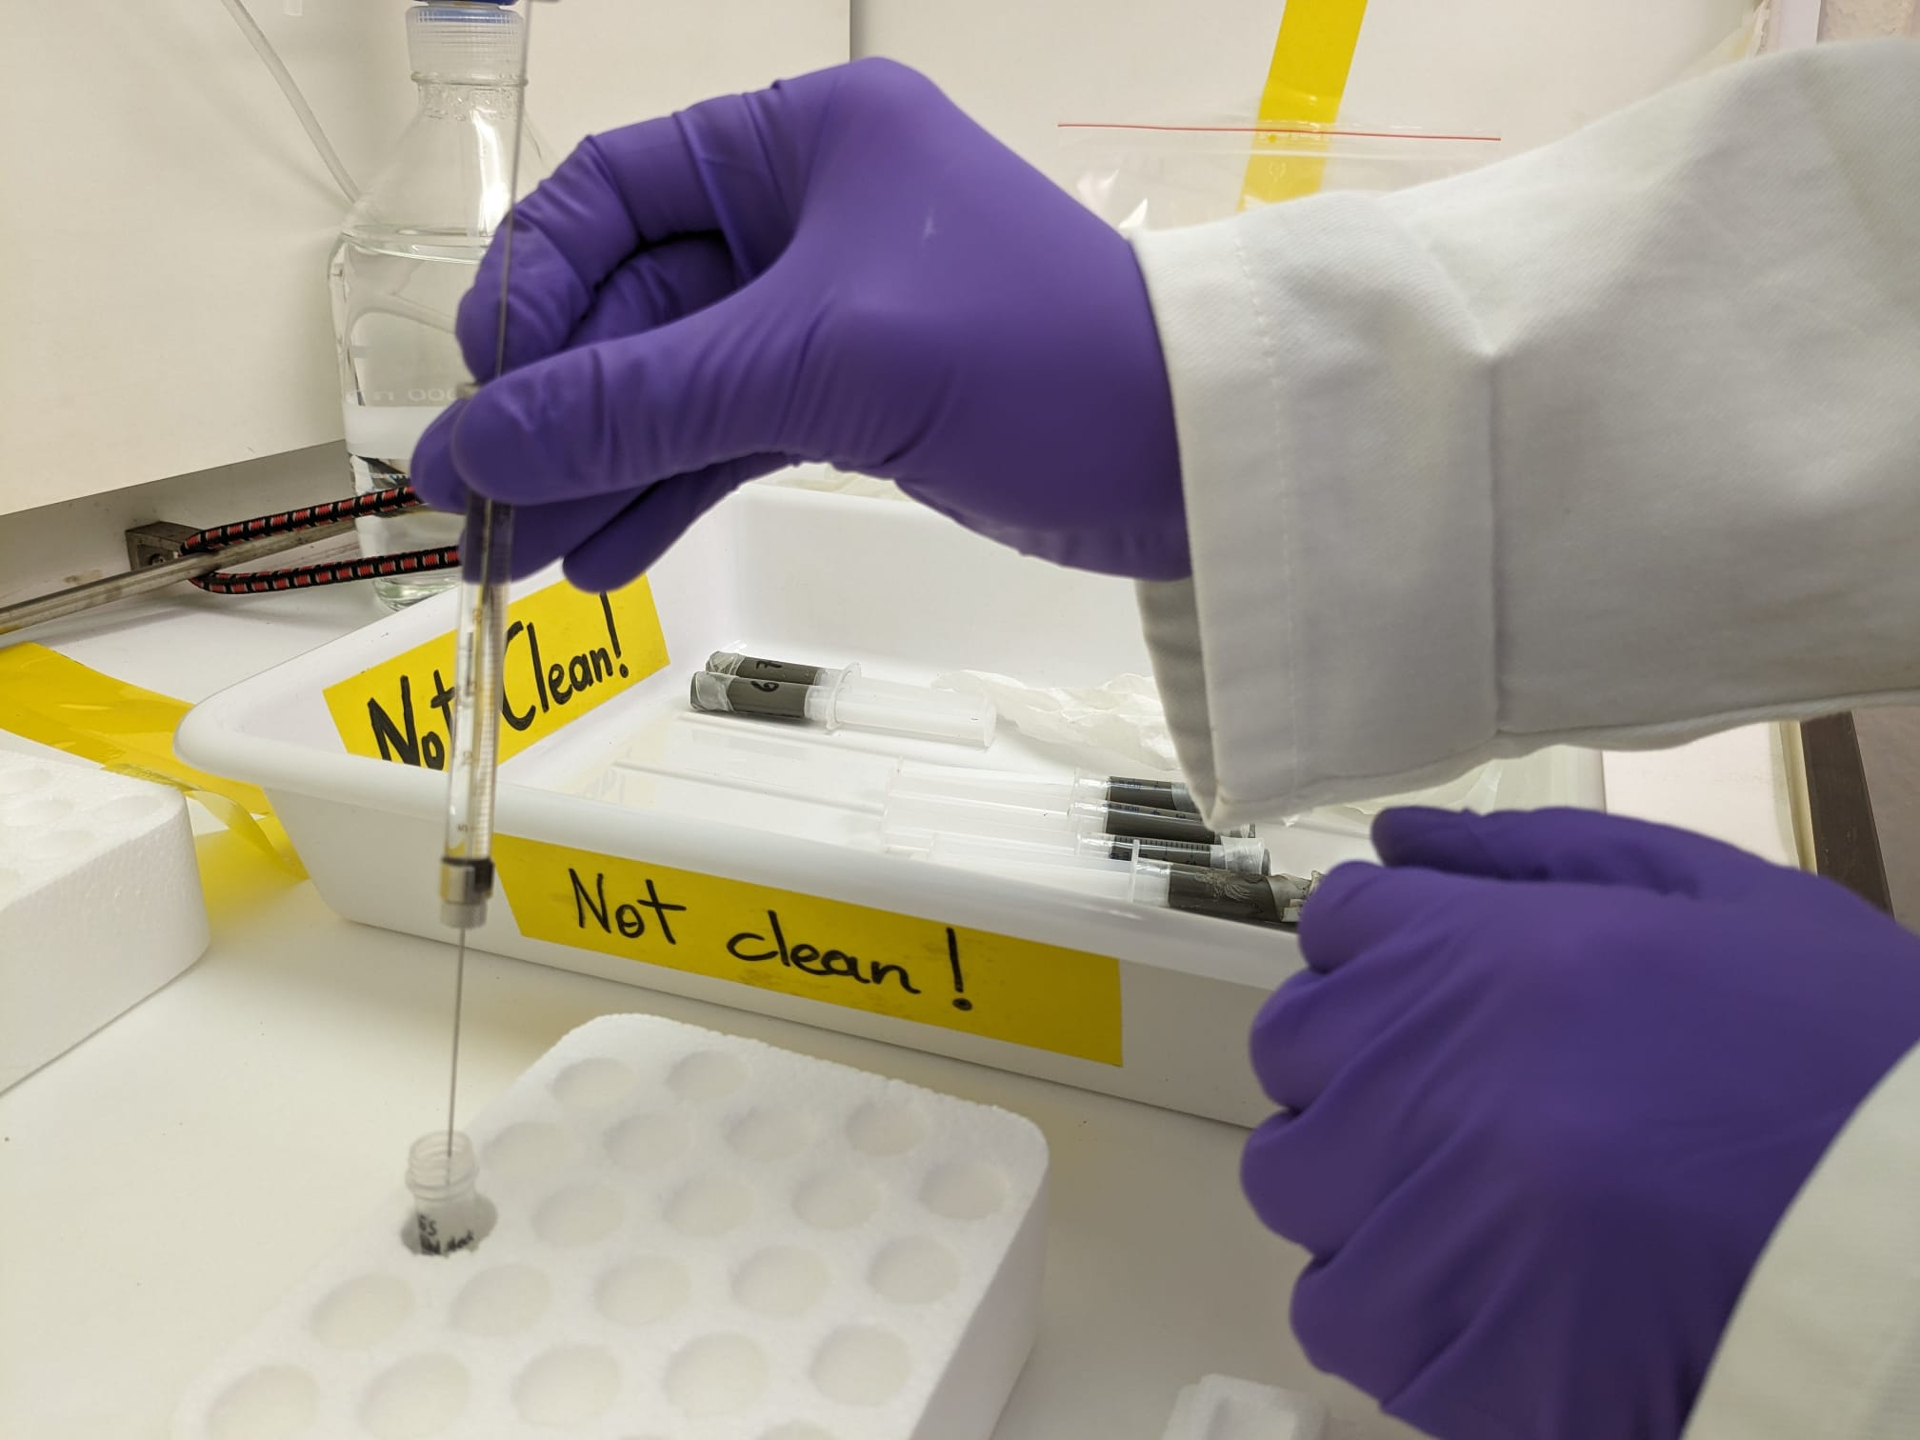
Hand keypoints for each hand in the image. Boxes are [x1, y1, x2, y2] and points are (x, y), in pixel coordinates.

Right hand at [409, 58, 1184, 587]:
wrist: (1194, 460)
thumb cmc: (1033, 361)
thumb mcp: (820, 365)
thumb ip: (636, 405)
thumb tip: (466, 447)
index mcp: (803, 136)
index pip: (613, 194)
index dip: (533, 291)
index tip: (483, 396)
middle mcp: (807, 207)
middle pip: (635, 299)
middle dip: (562, 406)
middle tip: (487, 506)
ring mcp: (830, 308)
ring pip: (678, 380)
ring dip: (605, 465)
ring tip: (531, 557)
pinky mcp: (857, 395)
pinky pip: (730, 432)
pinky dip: (671, 488)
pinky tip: (609, 555)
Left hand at [1248, 807, 1919, 1439]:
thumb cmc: (1847, 1056)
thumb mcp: (1719, 904)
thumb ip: (1539, 860)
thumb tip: (1401, 839)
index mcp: (1489, 959)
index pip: (1338, 930)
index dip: (1384, 958)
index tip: (1439, 997)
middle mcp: (1437, 1086)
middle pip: (1293, 1062)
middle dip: (1361, 1069)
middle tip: (1461, 1103)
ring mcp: (1445, 1235)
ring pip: (1303, 1201)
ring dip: (1364, 1193)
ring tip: (1475, 1207)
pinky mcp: (1476, 1370)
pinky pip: (1356, 1330)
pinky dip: (1406, 1311)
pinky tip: (1497, 1299)